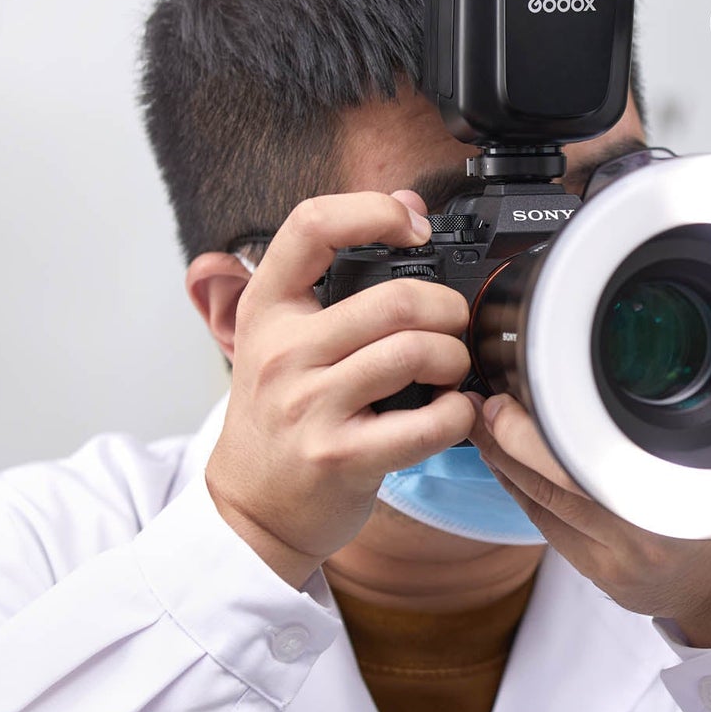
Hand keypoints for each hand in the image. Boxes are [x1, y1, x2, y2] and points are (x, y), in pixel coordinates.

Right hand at [205, 191, 476, 587]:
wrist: (252, 508)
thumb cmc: (278, 416)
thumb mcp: (284, 335)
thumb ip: (334, 271)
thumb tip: (406, 203)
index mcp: (266, 309)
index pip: (311, 226)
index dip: (374, 211)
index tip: (411, 228)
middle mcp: (282, 352)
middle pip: (395, 298)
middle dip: (447, 308)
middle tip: (453, 323)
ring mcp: (309, 406)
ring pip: (415, 353)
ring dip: (455, 359)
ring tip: (451, 369)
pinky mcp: (341, 457)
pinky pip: (428, 422)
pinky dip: (459, 413)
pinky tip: (453, 411)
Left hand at [470, 394, 710, 647]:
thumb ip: (667, 434)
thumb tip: (607, 382)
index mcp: (674, 502)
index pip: (587, 464)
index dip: (536, 433)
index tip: (508, 399)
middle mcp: (639, 535)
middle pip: (553, 485)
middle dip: (507, 442)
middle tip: (478, 405)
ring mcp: (615, 561)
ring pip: (542, 507)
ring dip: (505, 465)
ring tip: (479, 427)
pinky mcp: (598, 575)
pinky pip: (547, 528)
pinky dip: (522, 493)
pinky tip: (505, 467)